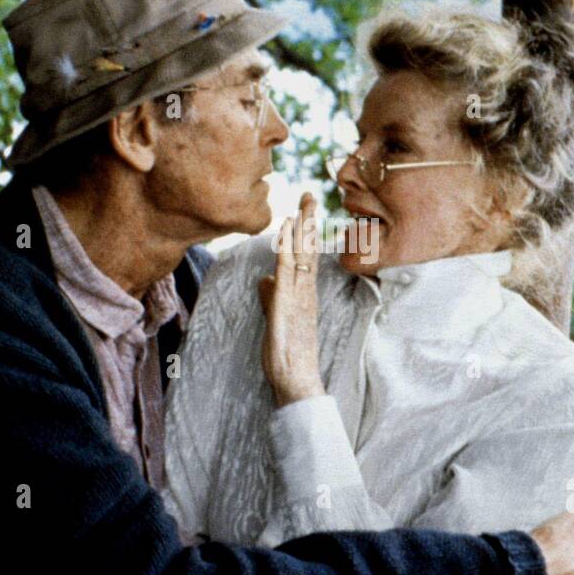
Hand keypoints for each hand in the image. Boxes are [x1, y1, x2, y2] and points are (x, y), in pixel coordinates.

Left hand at [258, 193, 325, 407]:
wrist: (296, 380)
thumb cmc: (286, 356)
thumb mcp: (273, 319)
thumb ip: (269, 297)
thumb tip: (263, 279)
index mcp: (303, 295)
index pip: (306, 257)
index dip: (305, 233)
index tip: (304, 211)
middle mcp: (305, 291)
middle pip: (308, 249)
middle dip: (308, 221)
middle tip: (309, 194)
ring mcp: (298, 296)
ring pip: (301, 254)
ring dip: (300, 227)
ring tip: (301, 202)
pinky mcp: (287, 302)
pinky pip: (287, 268)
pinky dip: (287, 246)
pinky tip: (286, 229)